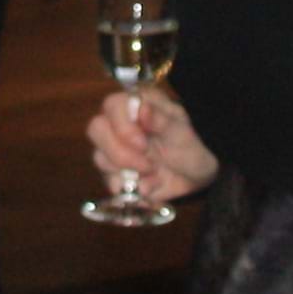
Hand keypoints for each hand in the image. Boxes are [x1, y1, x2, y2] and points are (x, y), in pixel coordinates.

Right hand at [85, 88, 218, 200]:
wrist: (196, 176)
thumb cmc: (189, 145)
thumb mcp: (181, 133)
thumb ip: (161, 120)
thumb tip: (142, 107)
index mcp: (136, 105)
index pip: (113, 105)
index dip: (123, 126)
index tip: (142, 144)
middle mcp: (118, 124)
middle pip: (97, 130)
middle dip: (121, 153)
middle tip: (148, 165)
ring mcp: (113, 148)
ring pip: (100, 158)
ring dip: (128, 172)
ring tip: (155, 174)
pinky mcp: (113, 172)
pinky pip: (110, 182)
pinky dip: (130, 188)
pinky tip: (150, 185)